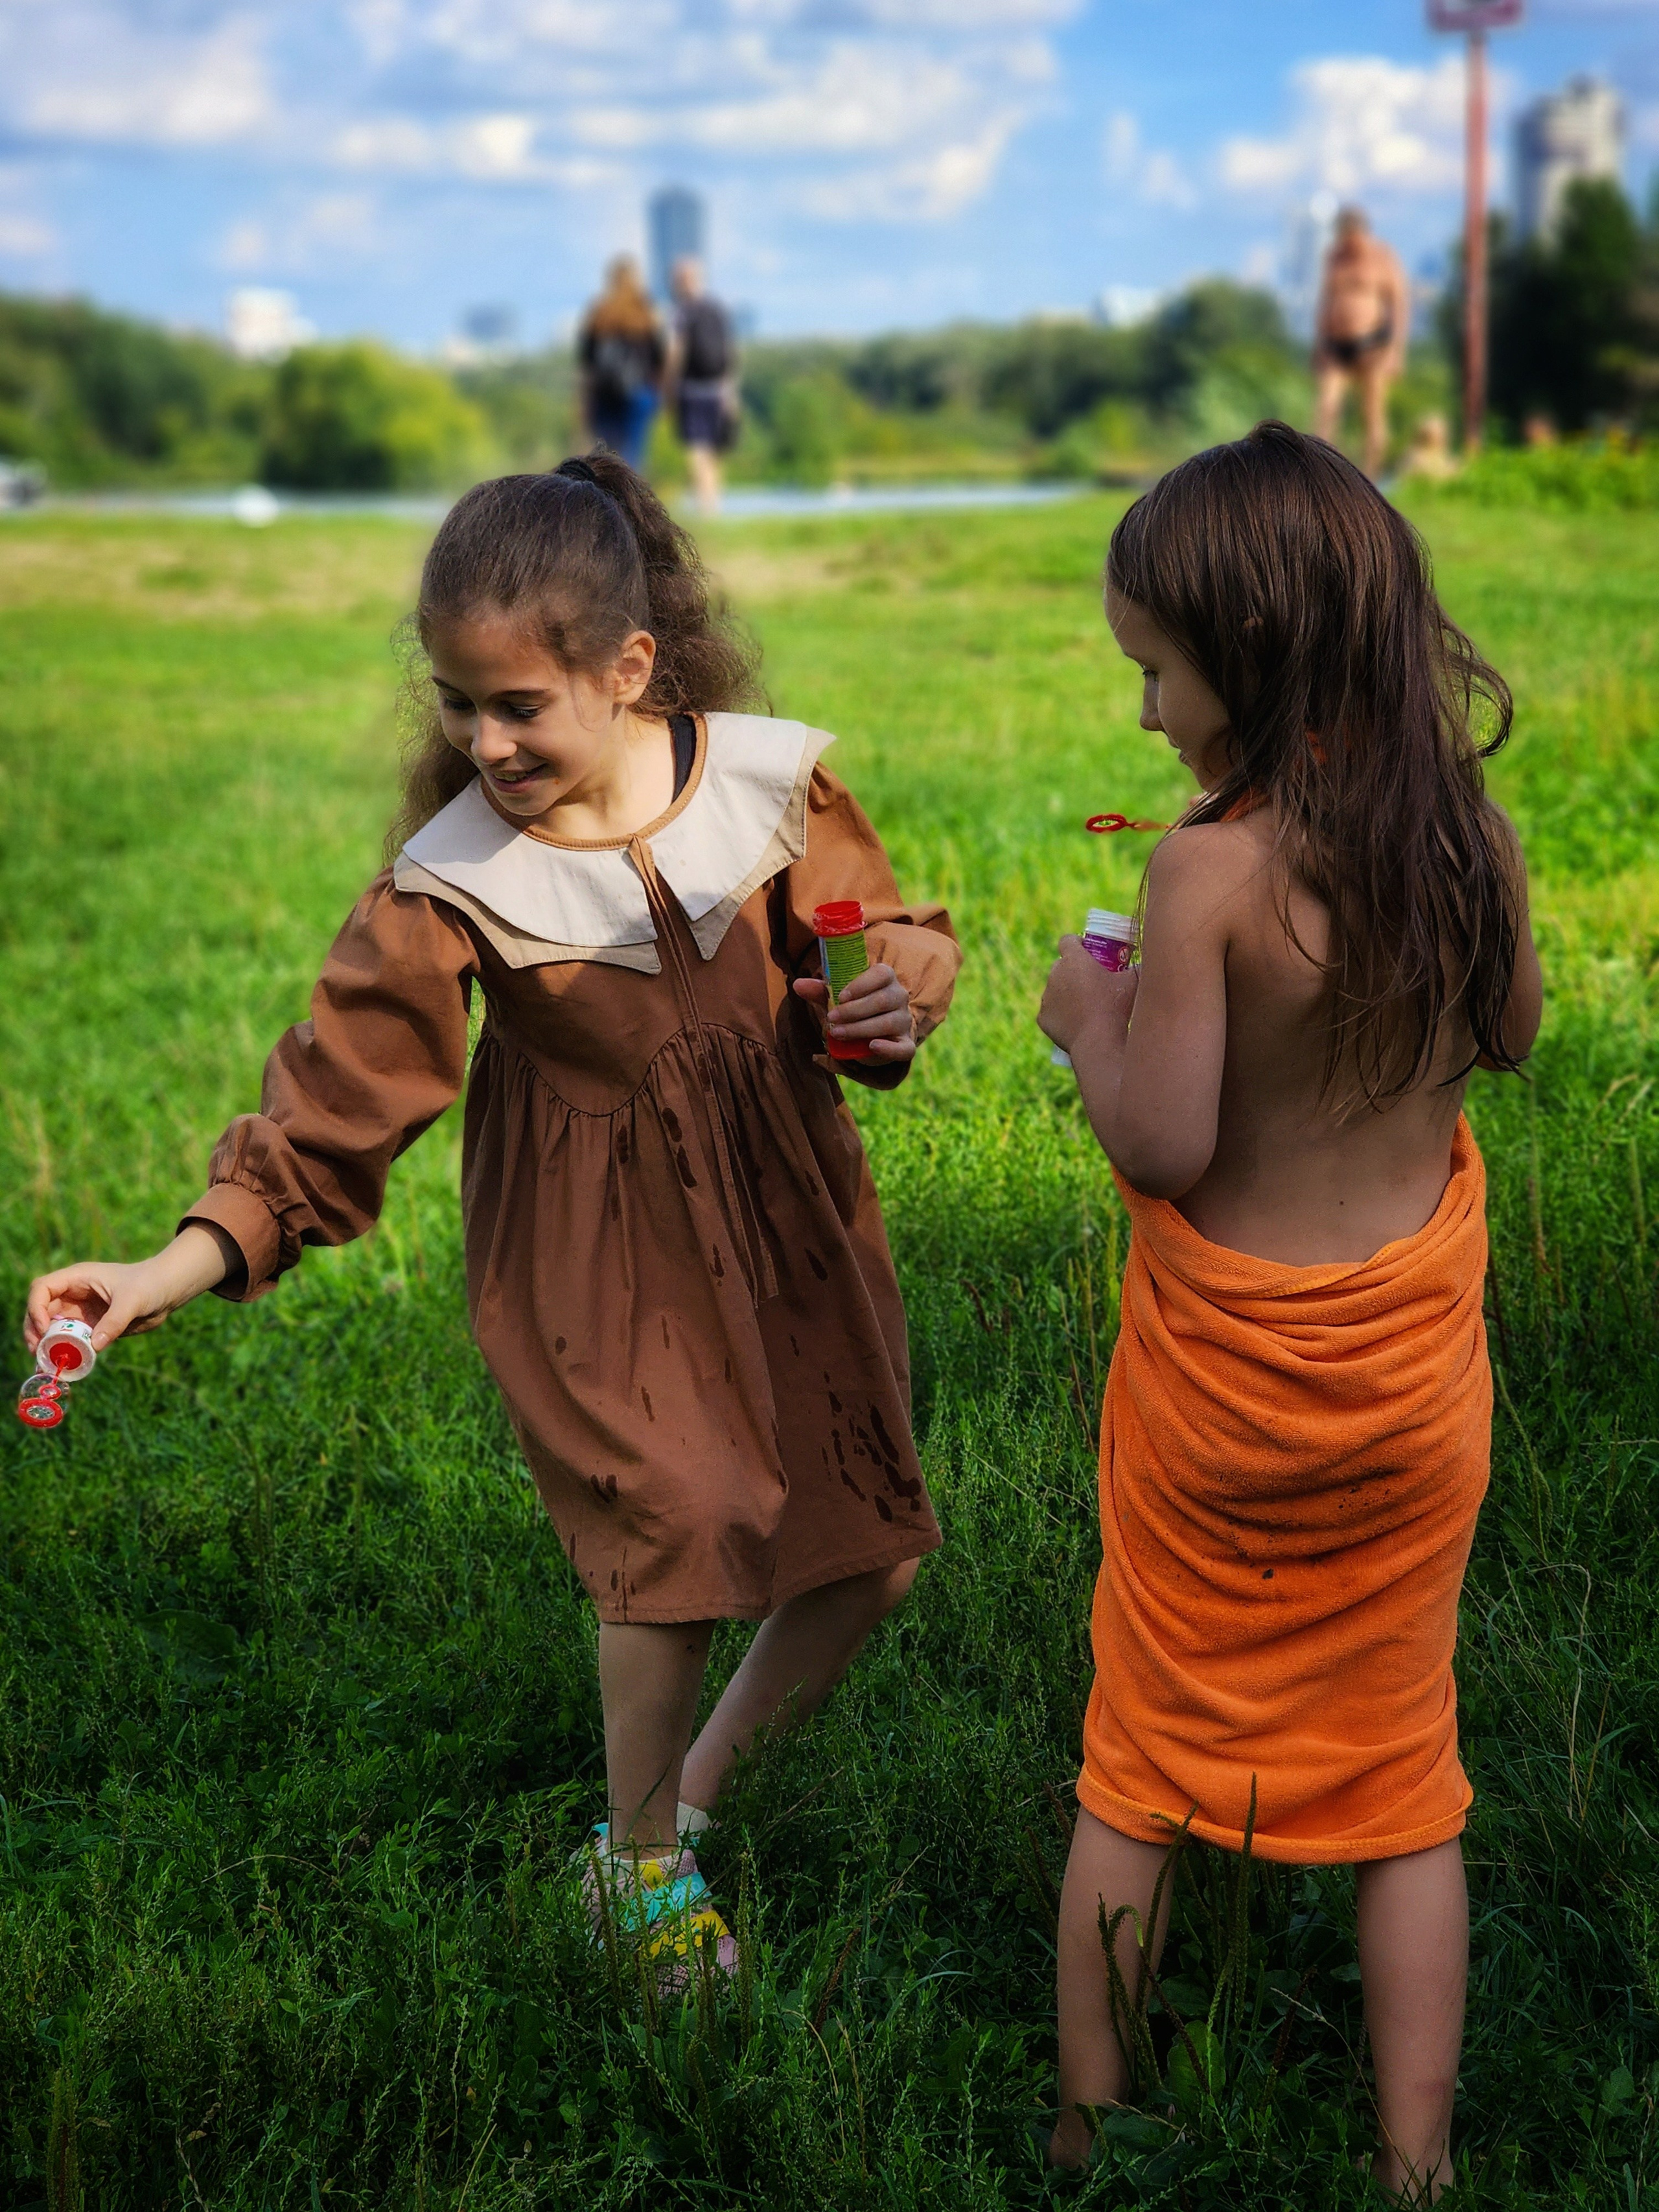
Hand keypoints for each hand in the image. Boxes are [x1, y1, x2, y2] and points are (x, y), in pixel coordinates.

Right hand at [24, 1225, 232, 1354]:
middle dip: (34, 1330)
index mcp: (78, 1278)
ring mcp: (80, 1311)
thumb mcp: (133, 1300)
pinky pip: (71, 1340)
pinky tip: (63, 1365)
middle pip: (40, 1310)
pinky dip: (64, 1351)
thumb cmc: (150, 1284)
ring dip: (46, 1344)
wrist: (167, 1290)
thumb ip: (114, 1321)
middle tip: (37, 1352)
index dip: (37, 1307)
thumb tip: (93, 1346)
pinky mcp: (90, 1326)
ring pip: (52, 1328)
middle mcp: (74, 1294)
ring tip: (45, 1363)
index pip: (42, 1288)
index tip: (45, 1328)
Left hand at [793, 961, 915, 1065]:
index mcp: (885, 979)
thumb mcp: (836, 999)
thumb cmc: (853, 1009)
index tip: (840, 997)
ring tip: (838, 1033)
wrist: (873, 1033)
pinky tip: (872, 1046)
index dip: (861, 985)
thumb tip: (798, 984)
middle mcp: (899, 997)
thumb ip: (820, 991)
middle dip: (854, 1010)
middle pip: (883, 1000)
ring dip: (862, 1029)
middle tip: (832, 1019)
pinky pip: (904, 1048)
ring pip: (889, 1023)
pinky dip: (889, 1049)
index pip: (881, 975)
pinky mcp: (905, 1044)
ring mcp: (904, 1021)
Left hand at [1038, 937, 1136, 1056]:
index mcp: (1074, 960)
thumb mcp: (1134, 982)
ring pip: (1055, 988)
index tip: (1087, 950)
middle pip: (1061, 965)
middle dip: (1073, 969)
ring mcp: (1047, 997)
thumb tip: (1149, 962)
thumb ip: (1138, 966)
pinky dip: (1061, 1014)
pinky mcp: (1043, 1018)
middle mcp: (1055, 975)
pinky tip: (1076, 1021)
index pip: (1068, 941)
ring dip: (1066, 991)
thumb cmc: (1117, 1007)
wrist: (1099, 1042)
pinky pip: (1051, 1011)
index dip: (1077, 943)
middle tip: (1091, 979)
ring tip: (1085, 1004)